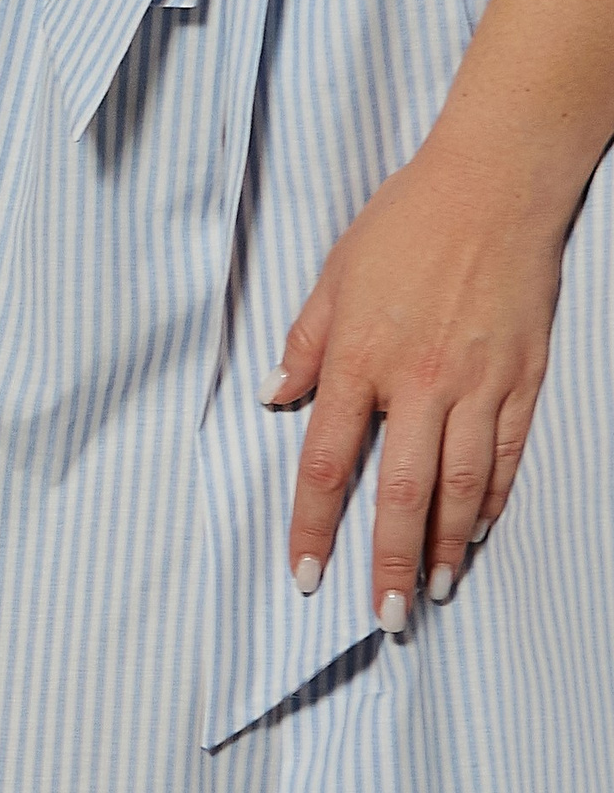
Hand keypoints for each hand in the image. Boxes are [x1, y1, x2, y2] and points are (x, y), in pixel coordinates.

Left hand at [276, 135, 564, 623]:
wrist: (498, 178)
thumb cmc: (408, 220)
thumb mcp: (335, 275)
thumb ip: (304, 345)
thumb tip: (271, 399)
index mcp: (360, 360)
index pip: (329, 464)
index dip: (316, 527)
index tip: (307, 575)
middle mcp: (418, 380)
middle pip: (402, 492)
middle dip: (392, 561)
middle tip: (386, 614)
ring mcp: (477, 381)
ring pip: (462, 484)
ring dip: (449, 545)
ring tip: (436, 590)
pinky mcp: (522, 374)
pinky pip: (507, 452)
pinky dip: (494, 498)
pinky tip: (482, 531)